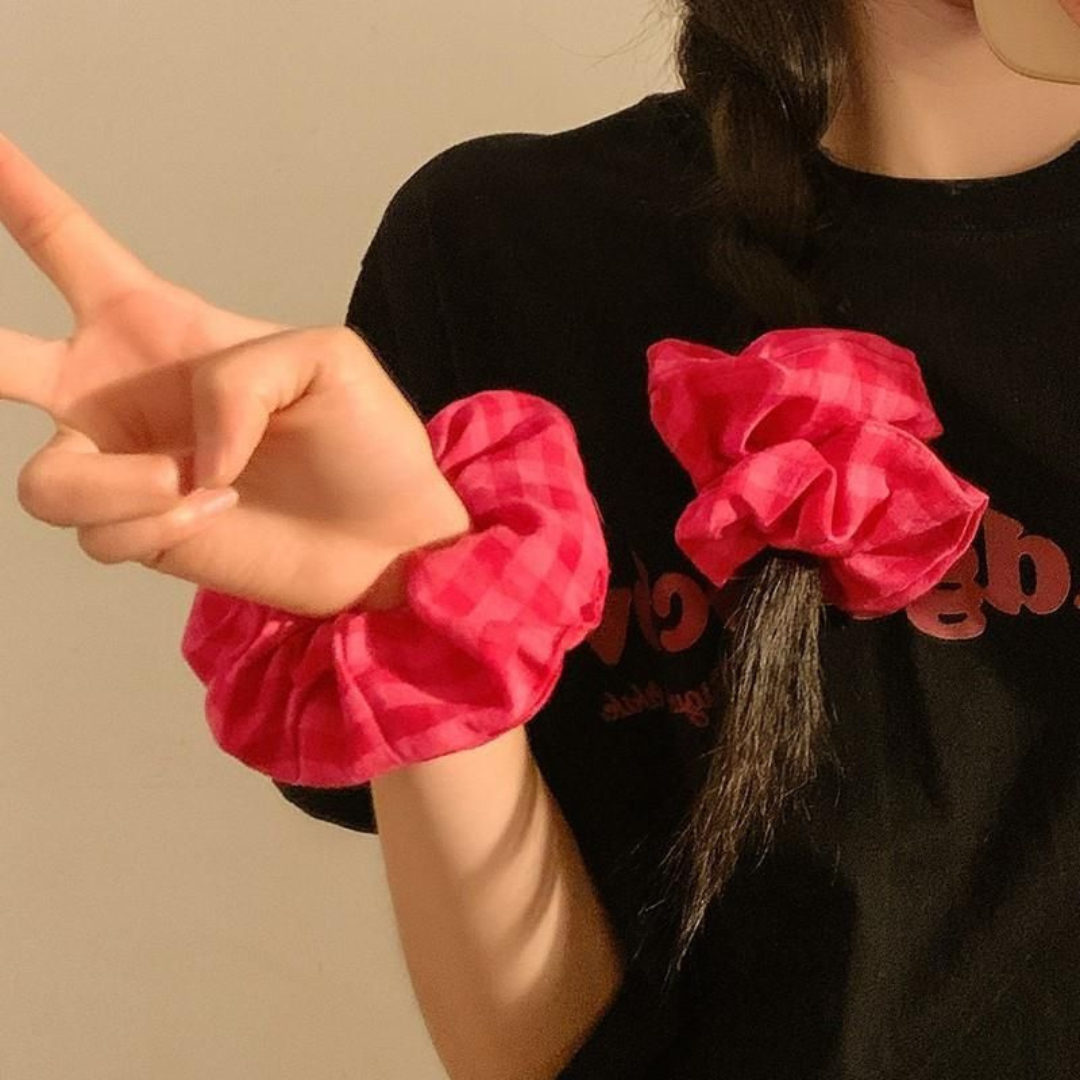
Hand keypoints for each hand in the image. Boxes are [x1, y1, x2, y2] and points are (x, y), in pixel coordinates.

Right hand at [1, 131, 470, 617]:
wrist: (386, 536)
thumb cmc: (363, 440)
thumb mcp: (326, 360)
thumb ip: (240, 378)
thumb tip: (183, 454)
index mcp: (156, 324)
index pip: (64, 245)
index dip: (13, 192)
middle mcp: (119, 393)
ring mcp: (123, 467)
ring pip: (48, 481)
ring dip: (120, 485)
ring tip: (201, 482)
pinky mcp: (137, 532)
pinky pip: (98, 534)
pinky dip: (159, 525)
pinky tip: (217, 512)